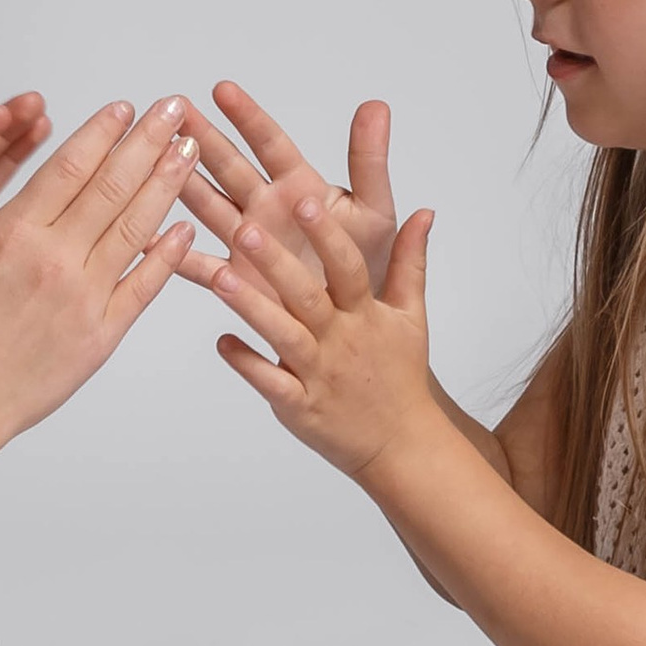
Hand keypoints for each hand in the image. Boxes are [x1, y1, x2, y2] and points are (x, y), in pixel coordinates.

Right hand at [0, 98, 198, 459]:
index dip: (101, 133)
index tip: (125, 108)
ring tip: (189, 151)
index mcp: (11, 235)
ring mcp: (83, 300)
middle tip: (175, 109)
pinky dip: (166, 256)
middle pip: (112, 187)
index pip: (69, 168)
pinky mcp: (100, 337)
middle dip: (148, 142)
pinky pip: (142, 289)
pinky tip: (184, 229)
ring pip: (135, 229)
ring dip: (166, 186)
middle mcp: (54, 261)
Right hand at [175, 82, 398, 301]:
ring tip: (154, 159)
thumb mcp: (374, 210)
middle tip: (173, 110)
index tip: (222, 90)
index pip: (269, 143)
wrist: (357, 321)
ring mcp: (247, 240)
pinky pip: (201, 265)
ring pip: (208, 204)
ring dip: (182, 183)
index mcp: (300, 186)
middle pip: (229, 166)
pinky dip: (175, 254)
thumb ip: (369, 161)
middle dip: (202, 138)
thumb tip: (376, 106)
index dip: (246, 116)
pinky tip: (147, 238)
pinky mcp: (237, 278)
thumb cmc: (367, 263)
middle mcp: (266, 207)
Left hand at [210, 184, 437, 481]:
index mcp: (366, 315)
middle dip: (277, 262)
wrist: (403, 444)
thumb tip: (424, 212)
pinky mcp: (300, 406)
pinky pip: (271, 384)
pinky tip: (222, 343)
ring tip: (220, 278)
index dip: (327, 236)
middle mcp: (341, 341)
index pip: (347, 268)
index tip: (305, 201)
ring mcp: (318, 374)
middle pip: (308, 296)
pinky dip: (247, 364)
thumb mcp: (411, 315)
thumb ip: (409, 262)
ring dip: (252, 308)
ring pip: (283, 336)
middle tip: (245, 227)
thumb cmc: (401, 375)